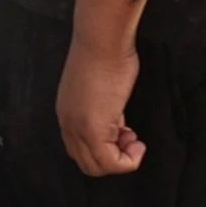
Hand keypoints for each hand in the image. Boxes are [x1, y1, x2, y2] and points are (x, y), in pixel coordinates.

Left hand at [55, 34, 144, 178]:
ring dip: (121, 160)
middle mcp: (67, 125)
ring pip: (97, 167)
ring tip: (134, 139)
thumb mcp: (101, 90)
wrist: (102, 39)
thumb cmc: (107, 55)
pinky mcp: (93, 129)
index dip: (106, 150)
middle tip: (131, 139)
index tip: (125, 132)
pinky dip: (128, 160)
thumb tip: (117, 126)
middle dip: (114, 159)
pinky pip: (110, 163)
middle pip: (88, 164)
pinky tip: (138, 142)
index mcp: (67, 114)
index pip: (80, 151)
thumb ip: (104, 111)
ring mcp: (78, 128)